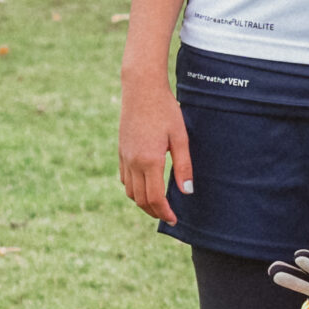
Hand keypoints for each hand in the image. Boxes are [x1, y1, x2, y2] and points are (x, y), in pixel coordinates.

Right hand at [115, 71, 190, 224]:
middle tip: (168, 217)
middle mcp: (133, 162)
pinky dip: (134, 189)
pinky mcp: (121, 151)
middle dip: (154, 212)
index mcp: (149, 161)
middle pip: (140, 199)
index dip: (165, 213)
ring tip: (158, 205)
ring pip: (130, 192)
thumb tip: (187, 192)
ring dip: (143, 202)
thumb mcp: (180, 138)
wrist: (141, 89)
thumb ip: (183, 166)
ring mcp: (124, 157)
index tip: (174, 219)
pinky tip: (145, 187)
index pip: (155, 198)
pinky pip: (124, 179)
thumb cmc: (165, 111)